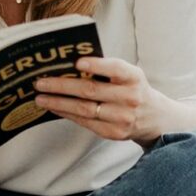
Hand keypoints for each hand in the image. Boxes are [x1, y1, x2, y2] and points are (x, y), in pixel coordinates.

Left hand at [33, 57, 157, 144]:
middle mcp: (130, 97)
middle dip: (62, 86)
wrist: (155, 118)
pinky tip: (54, 107)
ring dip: (58, 102)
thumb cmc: (134, 90)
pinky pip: (85, 122)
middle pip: (91, 90)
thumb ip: (107, 69)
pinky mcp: (114, 133)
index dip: (96, 65)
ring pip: (84, 109)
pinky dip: (66, 114)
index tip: (76, 63)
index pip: (115, 68)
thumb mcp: (130, 75)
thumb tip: (70, 64)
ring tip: (40, 97)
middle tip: (40, 83)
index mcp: (134, 77)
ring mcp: (122, 117)